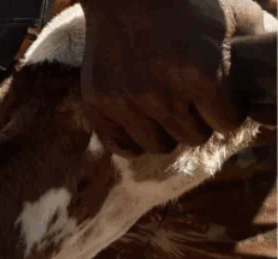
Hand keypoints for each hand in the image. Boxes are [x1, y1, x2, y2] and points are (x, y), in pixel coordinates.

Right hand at [80, 0, 271, 156]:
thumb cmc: (188, 1)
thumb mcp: (236, 17)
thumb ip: (257, 50)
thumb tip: (275, 76)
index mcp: (203, 74)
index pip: (227, 124)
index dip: (227, 109)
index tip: (220, 97)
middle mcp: (162, 94)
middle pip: (193, 138)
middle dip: (197, 120)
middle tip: (191, 100)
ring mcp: (125, 102)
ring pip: (159, 146)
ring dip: (166, 131)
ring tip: (165, 109)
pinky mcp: (97, 104)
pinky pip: (121, 146)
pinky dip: (132, 139)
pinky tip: (140, 122)